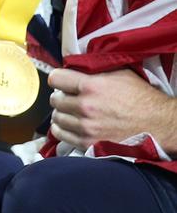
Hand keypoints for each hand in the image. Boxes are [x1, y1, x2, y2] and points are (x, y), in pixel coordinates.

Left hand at [49, 67, 176, 152]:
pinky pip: (62, 135)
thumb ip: (93, 71)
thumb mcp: (118, 73)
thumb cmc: (140, 97)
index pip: (56, 78)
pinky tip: (69, 124)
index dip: (58, 78)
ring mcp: (86, 127)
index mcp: (90, 86)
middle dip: (60, 95)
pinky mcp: (89, 143)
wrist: (157, 125)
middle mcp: (85, 107)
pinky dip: (62, 129)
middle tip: (68, 96)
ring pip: (57, 117)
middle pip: (55, 99)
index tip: (62, 80)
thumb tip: (75, 68)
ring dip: (61, 113)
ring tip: (69, 111)